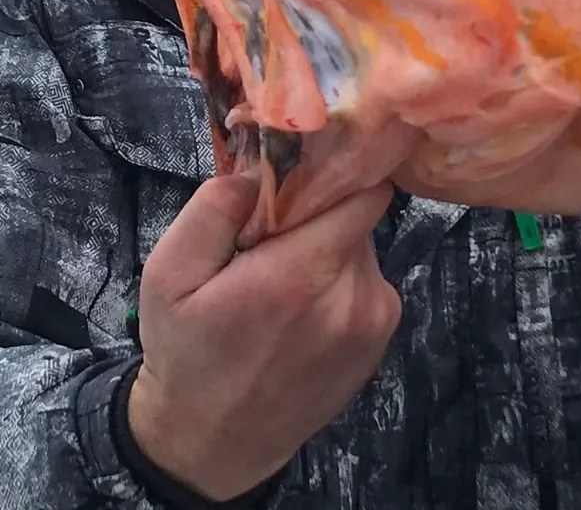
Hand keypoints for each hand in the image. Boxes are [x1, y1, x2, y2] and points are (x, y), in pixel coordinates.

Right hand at [127, 173, 400, 499]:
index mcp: (299, 276)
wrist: (217, 441)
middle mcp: (351, 296)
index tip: (303, 176)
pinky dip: (342, 283)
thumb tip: (259, 168)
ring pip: (364, 249)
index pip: (362, 193)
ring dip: (330, 251)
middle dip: (321, 216)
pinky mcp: (383, 336)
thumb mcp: (169, 277)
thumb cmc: (188, 353)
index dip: (335, 174)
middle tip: (274, 240)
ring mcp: (375, 319)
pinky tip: (303, 311)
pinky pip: (370, 282)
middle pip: (359, 218)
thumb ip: (212, 212)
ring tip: (283, 283)